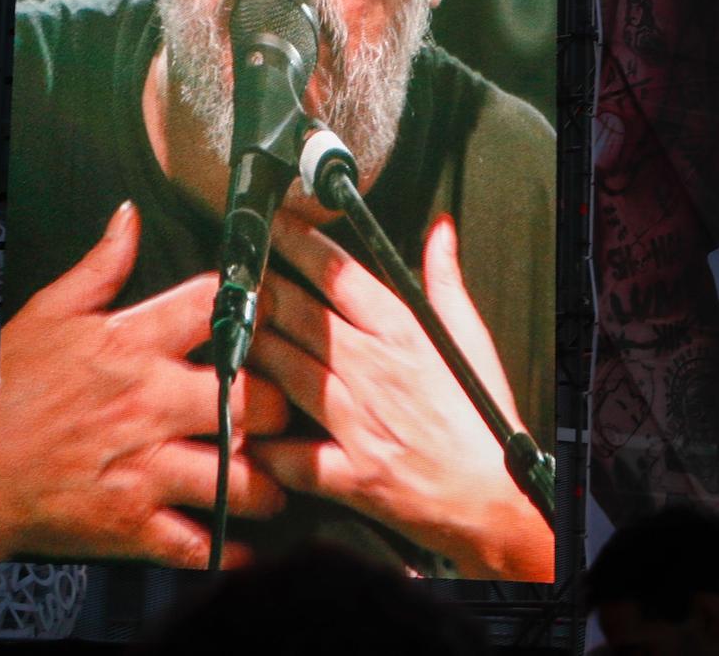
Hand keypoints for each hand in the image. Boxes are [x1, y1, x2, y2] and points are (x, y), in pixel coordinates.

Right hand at [0, 200, 290, 566]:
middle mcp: (147, 402)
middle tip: (283, 415)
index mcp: (130, 344)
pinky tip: (242, 544)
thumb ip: (101, 266)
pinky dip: (225, 550)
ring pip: (235, 477)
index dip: (255, 304)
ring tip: (272, 484)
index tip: (275, 313)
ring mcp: (142, 466)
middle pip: (249, 399)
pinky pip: (194, 542)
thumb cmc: (6, 388)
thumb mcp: (49, 314)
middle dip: (277, 409)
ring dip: (265, 485)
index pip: (213, 308)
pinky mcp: (129, 522)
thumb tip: (129, 216)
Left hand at [247, 214, 553, 580]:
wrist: (491, 495)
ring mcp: (357, 421)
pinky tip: (241, 428)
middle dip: (262, 288)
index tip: (274, 224)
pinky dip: (264, 444)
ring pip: (285, 371)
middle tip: (236, 271)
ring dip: (252, 348)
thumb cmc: (479, 418)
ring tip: (227, 330)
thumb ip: (446, 282)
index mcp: (404, 333)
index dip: (300, 243)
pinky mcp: (348, 472)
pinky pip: (291, 455)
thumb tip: (440, 232)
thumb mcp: (471, 340)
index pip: (341, 274)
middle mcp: (374, 370)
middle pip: (300, 315)